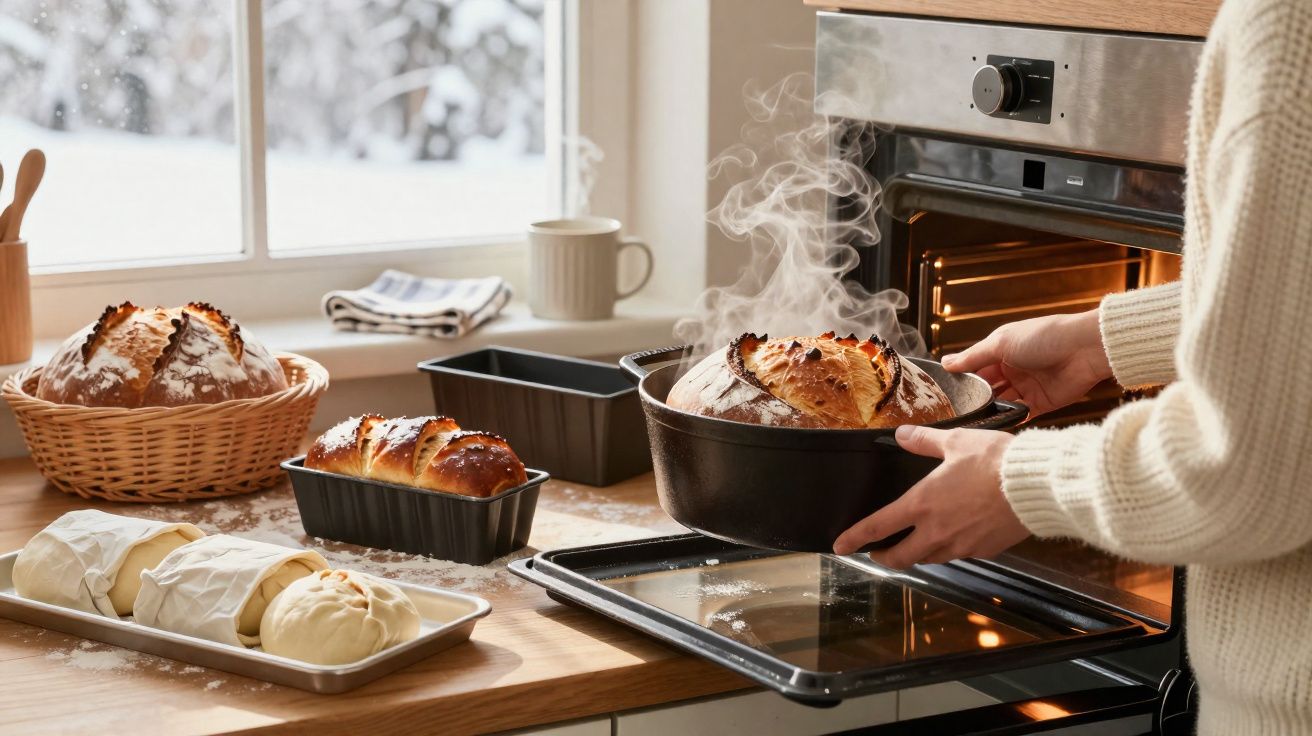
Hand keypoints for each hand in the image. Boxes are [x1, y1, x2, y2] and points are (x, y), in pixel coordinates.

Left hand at [833, 426, 1028, 567]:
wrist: (1035, 485)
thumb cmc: (995, 461)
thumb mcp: (955, 442)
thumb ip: (924, 441)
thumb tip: (902, 435)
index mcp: (922, 504)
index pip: (878, 526)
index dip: (855, 537)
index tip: (840, 546)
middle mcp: (937, 531)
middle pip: (900, 557)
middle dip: (884, 557)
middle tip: (877, 552)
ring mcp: (961, 545)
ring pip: (929, 557)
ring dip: (917, 553)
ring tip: (914, 543)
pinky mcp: (983, 550)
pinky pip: (958, 553)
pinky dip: (949, 548)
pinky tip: (954, 534)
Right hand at [941, 310, 1110, 416]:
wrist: (1085, 348)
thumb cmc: (1044, 336)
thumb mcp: (1000, 343)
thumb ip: (972, 357)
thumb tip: (945, 363)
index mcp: (1003, 351)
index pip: (976, 368)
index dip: (962, 380)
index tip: (945, 395)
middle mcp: (1014, 369)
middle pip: (988, 388)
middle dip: (975, 399)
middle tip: (956, 412)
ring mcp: (1028, 387)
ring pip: (1002, 403)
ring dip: (990, 411)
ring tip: (974, 421)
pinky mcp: (1042, 403)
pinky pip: (1021, 415)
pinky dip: (1009, 420)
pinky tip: (996, 426)